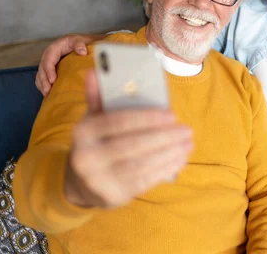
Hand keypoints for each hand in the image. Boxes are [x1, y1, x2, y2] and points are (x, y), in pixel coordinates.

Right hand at [36, 34, 101, 95]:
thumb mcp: (80, 40)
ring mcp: (48, 64)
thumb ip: (79, 44)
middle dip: (44, 80)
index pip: (48, 60)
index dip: (49, 71)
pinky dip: (43, 85)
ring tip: (46, 94)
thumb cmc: (79, 43)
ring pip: (41, 75)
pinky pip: (43, 78)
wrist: (81, 45)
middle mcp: (48, 56)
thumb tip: (83, 52)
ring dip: (42, 85)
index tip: (53, 80)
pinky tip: (48, 94)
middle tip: (48, 91)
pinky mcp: (50, 70)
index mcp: (54, 49)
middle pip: (42, 69)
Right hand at [64, 70, 192, 208]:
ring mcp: (99, 179)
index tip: (173, 114)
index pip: (119, 122)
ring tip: (188, 144)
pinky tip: (180, 159)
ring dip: (170, 153)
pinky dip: (166, 169)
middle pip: (134, 144)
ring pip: (142, 164)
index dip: (148, 118)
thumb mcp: (92, 120)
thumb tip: (95, 70)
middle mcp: (87, 157)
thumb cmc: (95, 143)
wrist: (78, 184)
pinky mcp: (114, 196)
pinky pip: (145, 181)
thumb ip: (98, 97)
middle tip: (187, 129)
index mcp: (83, 132)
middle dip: (165, 136)